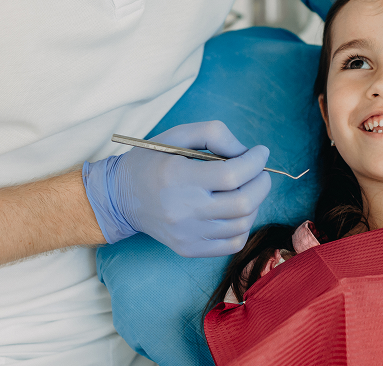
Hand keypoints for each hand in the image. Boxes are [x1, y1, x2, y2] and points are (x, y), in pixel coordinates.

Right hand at [82, 121, 270, 257]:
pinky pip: (233, 244)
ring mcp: (187, 234)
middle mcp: (183, 210)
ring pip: (242, 224)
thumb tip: (246, 153)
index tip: (260, 152)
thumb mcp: (178, 134)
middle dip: (262, 183)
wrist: (121, 198)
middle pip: (243, 203)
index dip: (255, 162)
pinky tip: (234, 211)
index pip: (232, 174)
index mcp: (178, 177)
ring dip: (254, 203)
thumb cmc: (153, 161)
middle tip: (260, 172)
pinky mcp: (189, 249)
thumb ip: (214, 134)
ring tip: (245, 188)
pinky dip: (243, 226)